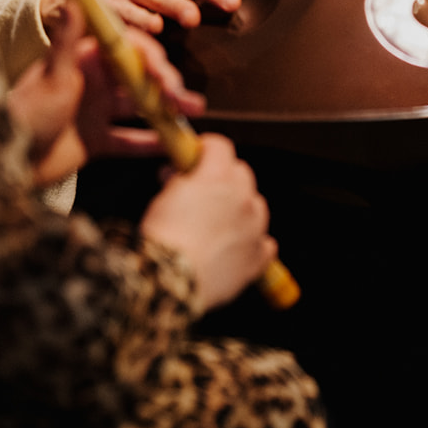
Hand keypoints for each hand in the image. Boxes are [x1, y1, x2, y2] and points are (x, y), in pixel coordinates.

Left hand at [8, 1, 205, 184]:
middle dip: (165, 84)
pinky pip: (130, 141)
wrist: (5, 159)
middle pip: (138, 77)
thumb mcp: (52, 73)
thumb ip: (67, 37)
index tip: (167, 70)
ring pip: (140, 107)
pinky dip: (152, 143)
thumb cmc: (25, 111)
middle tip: (184, 97)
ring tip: (191, 112)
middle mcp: (94, 81)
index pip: (127, 50)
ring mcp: (96, 110)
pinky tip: (173, 144)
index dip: (150, 58)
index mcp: (85, 59)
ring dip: (166, 108)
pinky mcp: (95, 140)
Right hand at [139, 134, 276, 314]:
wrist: (171, 280)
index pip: (220, 146)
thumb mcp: (163, 196)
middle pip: (241, 174)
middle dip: (223, 178)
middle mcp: (242, 197)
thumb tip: (180, 176)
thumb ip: (179, 181)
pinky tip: (236, 248)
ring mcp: (254, 227)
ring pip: (256, 205)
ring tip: (217, 222)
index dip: (206, 150)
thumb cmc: (163, 238)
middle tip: (202, 191)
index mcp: (217, 177)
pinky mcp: (257, 256)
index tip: (197, 157)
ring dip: (240, 208)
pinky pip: (265, 243)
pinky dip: (253, 242)